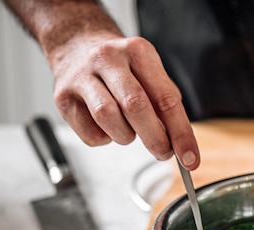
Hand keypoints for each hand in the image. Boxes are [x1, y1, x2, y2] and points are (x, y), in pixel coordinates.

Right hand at [49, 33, 199, 168]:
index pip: (166, 99)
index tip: (191, 159)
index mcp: (138, 52)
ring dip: (125, 136)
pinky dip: (105, 139)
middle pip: (136, 107)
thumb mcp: (150, 74)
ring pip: (109, 119)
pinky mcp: (62, 96)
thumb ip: (166, 106)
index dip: (181, 134)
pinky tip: (107, 127)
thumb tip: (179, 145)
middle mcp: (108, 58)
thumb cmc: (122, 67)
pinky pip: (90, 134)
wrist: (77, 45)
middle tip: (163, 152)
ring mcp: (81, 76)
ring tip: (128, 130)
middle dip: (155, 139)